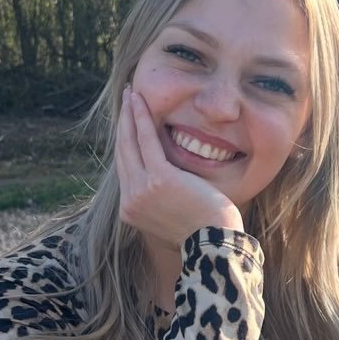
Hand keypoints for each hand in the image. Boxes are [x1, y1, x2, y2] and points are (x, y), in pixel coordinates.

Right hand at [116, 87, 243, 248]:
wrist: (215, 245)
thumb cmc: (204, 231)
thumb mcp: (174, 214)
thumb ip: (162, 198)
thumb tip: (166, 182)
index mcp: (132, 210)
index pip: (126, 168)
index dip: (126, 141)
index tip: (127, 122)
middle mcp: (130, 200)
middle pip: (123, 152)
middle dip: (124, 123)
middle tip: (126, 100)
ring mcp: (141, 190)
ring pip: (131, 143)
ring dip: (130, 115)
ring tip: (131, 94)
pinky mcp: (158, 179)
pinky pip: (147, 141)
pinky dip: (143, 119)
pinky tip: (142, 102)